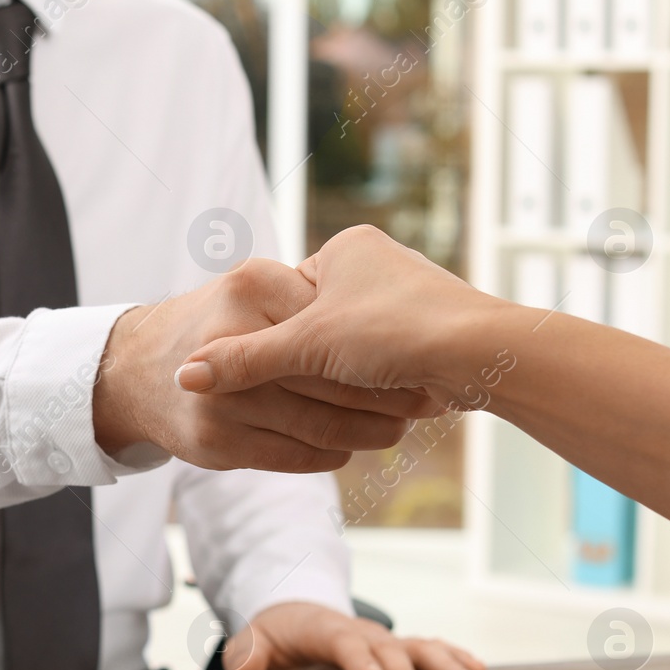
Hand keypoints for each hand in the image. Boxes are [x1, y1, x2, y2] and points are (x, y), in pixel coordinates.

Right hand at [93, 257, 435, 472]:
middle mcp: (231, 336)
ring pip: (316, 423)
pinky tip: (346, 448)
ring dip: (364, 432)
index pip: (331, 327)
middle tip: (418, 407)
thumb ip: (308, 300)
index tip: (415, 364)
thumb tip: (384, 315)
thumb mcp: (256, 293)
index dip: (377, 349)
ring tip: (395, 432)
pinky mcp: (213, 442)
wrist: (132, 370)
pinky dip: (327, 454)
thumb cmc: (214, 324)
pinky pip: (291, 455)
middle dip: (380, 397)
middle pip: (329, 378)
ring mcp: (219, 396)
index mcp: (252, 283)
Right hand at [173, 226, 497, 407]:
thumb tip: (183, 377)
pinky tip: (358, 419)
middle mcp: (374, 265)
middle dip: (305, 367)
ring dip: (339, 385)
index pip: (285, 299)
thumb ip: (243, 361)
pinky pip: (377, 367)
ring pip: (347, 351)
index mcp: (345, 250)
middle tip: (273, 400)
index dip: (269, 339)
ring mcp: (400, 299)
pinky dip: (367, 393)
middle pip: (315, 327)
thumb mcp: (307, 347)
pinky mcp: (423, 336)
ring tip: (320, 413)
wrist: (486, 355)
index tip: (247, 373)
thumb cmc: (396, 333)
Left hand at [223, 601, 485, 669]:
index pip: (343, 643)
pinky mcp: (396, 651)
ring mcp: (382, 641)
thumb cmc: (278, 634)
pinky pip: (429, 650)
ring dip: (445, 663)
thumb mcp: (253, 640)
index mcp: (324, 631)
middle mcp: (361, 633)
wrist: (297, 614)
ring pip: (417, 647)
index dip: (359, 660)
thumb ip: (246, 653)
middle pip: (387, 648)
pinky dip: (454, 657)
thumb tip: (242, 669)